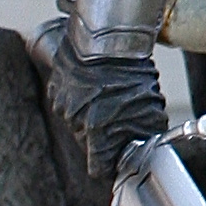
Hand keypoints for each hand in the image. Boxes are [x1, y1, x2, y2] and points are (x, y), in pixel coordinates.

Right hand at [39, 23, 168, 185]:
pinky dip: (82, 100)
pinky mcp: (55, 88)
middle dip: (105, 139)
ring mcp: (62, 105)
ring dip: (92, 117)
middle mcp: (75, 123)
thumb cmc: (129, 70)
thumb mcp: (150, 106)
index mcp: (96, 132)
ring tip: (110, 97)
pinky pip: (69, 104)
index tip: (119, 163)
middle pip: (89, 145)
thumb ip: (147, 133)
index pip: (99, 168)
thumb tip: (149, 147)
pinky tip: (97, 86)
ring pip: (79, 124)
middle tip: (121, 121)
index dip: (111, 168)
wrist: (106, 37)